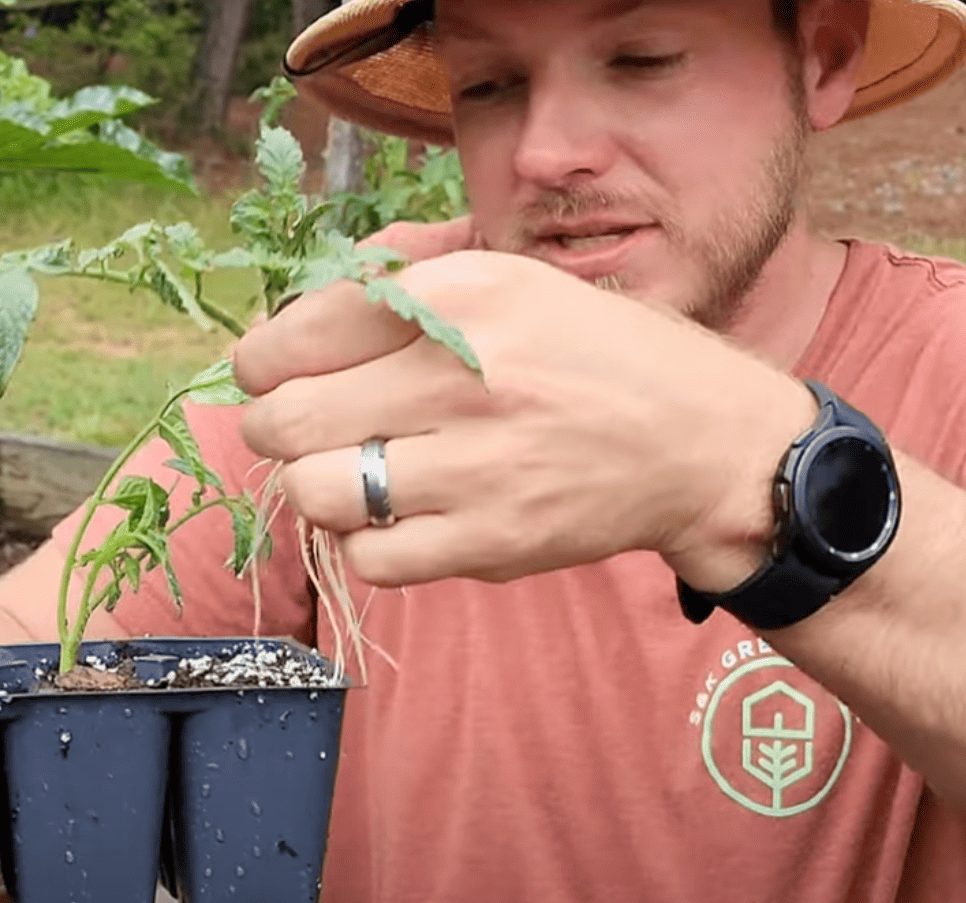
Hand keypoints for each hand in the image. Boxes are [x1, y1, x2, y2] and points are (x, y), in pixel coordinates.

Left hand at [233, 251, 815, 588]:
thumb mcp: (510, 282)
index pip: (300, 331)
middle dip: (272, 426)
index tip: (272, 373)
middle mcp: (464, 375)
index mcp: (464, 294)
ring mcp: (477, 466)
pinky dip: (366, 542)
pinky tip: (397, 517)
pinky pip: (369, 557)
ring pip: (315, 492)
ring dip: (317, 486)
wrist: (700, 441)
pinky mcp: (492, 540)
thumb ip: (403, 289)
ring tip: (351, 473)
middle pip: (286, 419)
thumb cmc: (594, 355)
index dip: (264, 360)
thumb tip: (290, 325)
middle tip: (296, 429)